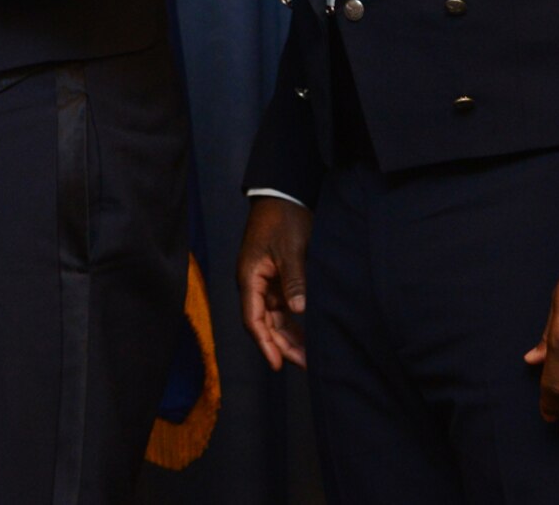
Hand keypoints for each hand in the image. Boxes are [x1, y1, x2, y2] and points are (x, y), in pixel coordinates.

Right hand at [236, 196, 312, 370]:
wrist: (283, 194)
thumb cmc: (283, 219)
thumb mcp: (290, 249)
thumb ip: (294, 280)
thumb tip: (299, 310)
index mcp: (250, 277)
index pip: (253, 318)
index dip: (265, 343)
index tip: (277, 364)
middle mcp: (254, 283)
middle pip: (263, 322)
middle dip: (281, 345)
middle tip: (304, 364)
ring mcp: (265, 281)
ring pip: (273, 317)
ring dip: (288, 336)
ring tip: (308, 356)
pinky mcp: (276, 277)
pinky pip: (281, 307)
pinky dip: (292, 321)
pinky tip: (306, 334)